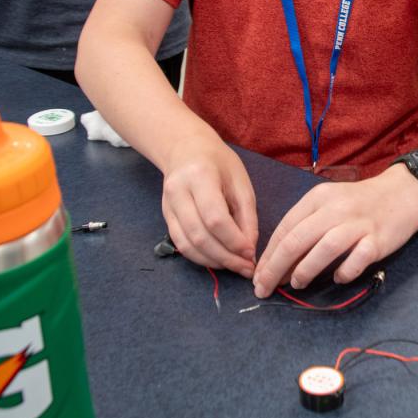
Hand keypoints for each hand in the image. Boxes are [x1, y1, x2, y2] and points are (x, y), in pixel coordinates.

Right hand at [160, 138, 258, 276]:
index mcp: (200, 176)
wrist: (185, 149)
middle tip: (246, 269)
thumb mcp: (241, 182)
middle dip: (225, 257)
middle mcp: (178, 192)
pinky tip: (218, 260)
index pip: (215, 217)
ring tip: (235, 267)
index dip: (234, 240)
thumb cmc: (219, 163)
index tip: (251, 253)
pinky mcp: (166, 217)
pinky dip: (200, 257)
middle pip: (199, 235)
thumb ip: (247, 216)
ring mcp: (168, 206)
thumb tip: (249, 249)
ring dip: (213, 261)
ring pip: (187, 244)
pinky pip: (181, 244)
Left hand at [252, 164, 417, 297]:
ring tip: (297, 284)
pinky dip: (345, 271)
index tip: (259, 276)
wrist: (403, 192)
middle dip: (276, 267)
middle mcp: (336, 208)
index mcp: (318, 198)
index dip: (268, 255)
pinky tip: (339, 278)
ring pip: (325, 247)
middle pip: (298, 239)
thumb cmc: (360, 203)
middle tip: (265, 288)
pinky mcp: (378, 239)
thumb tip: (280, 261)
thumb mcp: (329, 204)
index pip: (286, 228)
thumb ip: (306, 227)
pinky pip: (358, 259)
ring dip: (306, 269)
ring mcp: (358, 223)